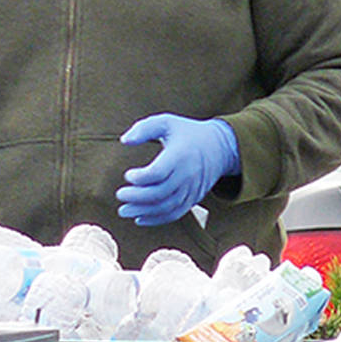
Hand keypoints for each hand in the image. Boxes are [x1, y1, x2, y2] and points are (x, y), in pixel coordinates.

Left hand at [117, 114, 239, 226]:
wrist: (220, 147)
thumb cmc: (187, 133)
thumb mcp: (167, 122)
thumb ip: (144, 128)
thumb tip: (124, 140)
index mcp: (180, 154)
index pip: (159, 172)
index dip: (140, 177)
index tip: (127, 175)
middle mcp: (187, 174)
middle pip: (160, 193)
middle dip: (137, 197)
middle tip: (120, 195)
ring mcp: (191, 189)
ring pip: (166, 207)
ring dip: (143, 211)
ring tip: (124, 210)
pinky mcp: (193, 199)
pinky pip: (175, 214)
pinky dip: (157, 219)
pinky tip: (140, 218)